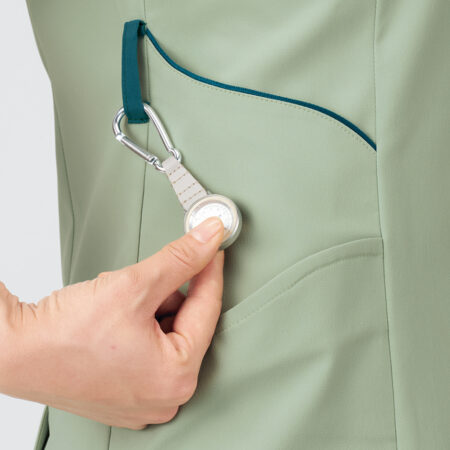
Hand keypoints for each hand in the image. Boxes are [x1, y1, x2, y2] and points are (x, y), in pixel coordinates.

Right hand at [0, 217, 224, 429]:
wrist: (14, 351)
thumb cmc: (65, 334)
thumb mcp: (135, 285)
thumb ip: (181, 259)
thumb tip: (209, 238)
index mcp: (176, 378)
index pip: (208, 309)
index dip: (210, 270)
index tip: (213, 246)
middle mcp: (165, 397)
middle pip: (188, 323)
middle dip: (170, 293)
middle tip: (144, 280)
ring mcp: (145, 398)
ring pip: (168, 333)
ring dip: (152, 308)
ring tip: (118, 306)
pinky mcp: (127, 393)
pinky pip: (150, 349)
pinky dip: (140, 326)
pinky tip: (114, 322)